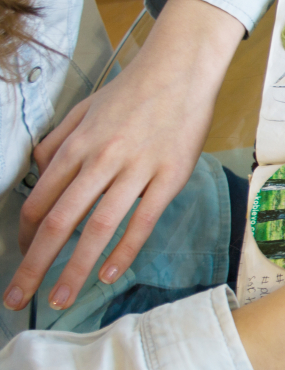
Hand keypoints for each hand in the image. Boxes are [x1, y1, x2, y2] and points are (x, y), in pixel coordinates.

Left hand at [3, 0, 244, 310]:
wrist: (180, 70)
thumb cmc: (133, 90)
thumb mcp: (85, 108)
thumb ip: (58, 139)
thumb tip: (37, 168)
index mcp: (76, 145)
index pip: (40, 200)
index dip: (25, 236)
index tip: (20, 259)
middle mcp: (100, 160)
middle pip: (59, 222)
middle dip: (35, 265)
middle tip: (18, 298)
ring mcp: (136, 170)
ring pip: (98, 228)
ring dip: (76, 269)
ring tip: (61, 298)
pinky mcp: (169, 178)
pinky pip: (142, 221)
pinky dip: (124, 251)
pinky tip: (109, 275)